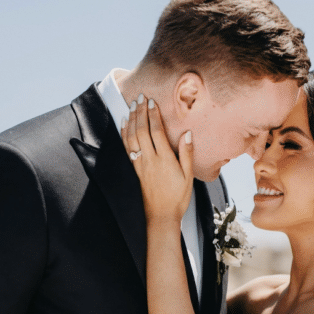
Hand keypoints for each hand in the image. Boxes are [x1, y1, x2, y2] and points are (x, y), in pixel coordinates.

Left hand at [122, 95, 193, 223]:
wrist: (161, 216)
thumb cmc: (178, 198)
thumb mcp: (188, 177)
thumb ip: (187, 154)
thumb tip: (187, 133)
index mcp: (165, 159)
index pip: (157, 132)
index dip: (154, 115)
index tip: (152, 101)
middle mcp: (150, 160)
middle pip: (142, 131)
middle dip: (141, 112)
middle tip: (141, 97)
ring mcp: (141, 164)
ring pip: (133, 138)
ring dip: (132, 120)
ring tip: (132, 105)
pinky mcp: (136, 170)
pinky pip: (128, 148)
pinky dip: (125, 134)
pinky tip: (124, 124)